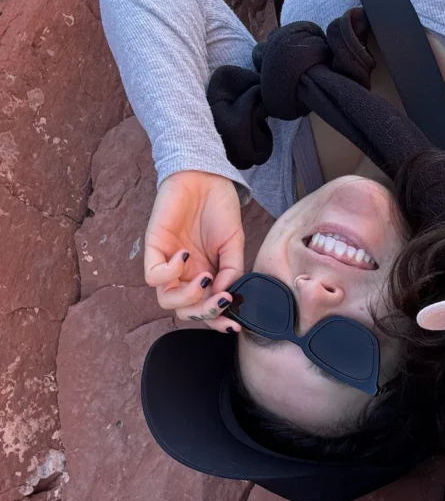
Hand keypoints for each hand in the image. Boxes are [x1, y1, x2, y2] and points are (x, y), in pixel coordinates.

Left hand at [144, 170, 244, 332]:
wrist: (206, 177)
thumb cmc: (219, 208)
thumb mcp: (234, 245)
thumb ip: (231, 272)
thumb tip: (226, 296)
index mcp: (204, 275)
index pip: (203, 309)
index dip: (216, 321)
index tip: (234, 323)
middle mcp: (184, 274)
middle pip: (183, 310)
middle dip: (203, 312)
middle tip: (222, 299)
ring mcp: (168, 262)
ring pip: (166, 299)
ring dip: (187, 297)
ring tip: (205, 279)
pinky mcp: (153, 248)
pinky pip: (153, 276)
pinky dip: (170, 272)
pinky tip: (185, 255)